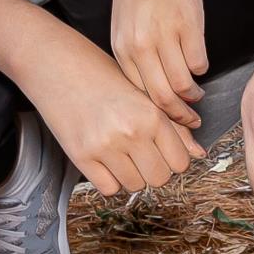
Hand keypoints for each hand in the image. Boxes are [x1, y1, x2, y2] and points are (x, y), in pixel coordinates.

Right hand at [24, 33, 202, 195]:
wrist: (54, 65)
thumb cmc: (100, 75)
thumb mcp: (142, 94)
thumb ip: (173, 125)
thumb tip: (199, 154)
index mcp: (152, 114)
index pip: (180, 161)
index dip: (173, 159)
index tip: (162, 151)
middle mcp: (131, 132)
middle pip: (160, 178)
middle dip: (153, 169)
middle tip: (140, 153)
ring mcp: (105, 146)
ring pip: (135, 185)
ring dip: (131, 175)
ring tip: (120, 152)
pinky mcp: (81, 156)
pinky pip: (108, 188)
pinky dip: (109, 179)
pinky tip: (104, 159)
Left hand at [111, 0, 209, 130]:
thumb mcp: (124, 19)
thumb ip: (132, 50)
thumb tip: (148, 84)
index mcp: (120, 46)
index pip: (137, 95)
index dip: (153, 114)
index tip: (165, 123)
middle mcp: (140, 45)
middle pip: (160, 97)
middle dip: (177, 117)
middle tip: (190, 124)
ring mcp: (165, 35)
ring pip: (182, 84)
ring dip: (193, 96)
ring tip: (198, 97)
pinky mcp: (190, 24)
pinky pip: (199, 62)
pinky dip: (201, 69)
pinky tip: (200, 66)